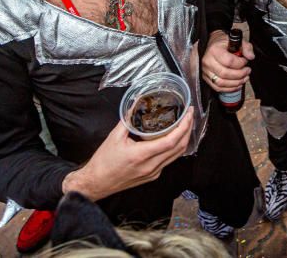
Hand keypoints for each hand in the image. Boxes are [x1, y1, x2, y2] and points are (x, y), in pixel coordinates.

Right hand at [62, 112, 192, 200]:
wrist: (96, 183)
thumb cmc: (103, 162)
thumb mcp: (114, 137)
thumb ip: (128, 119)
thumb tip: (137, 103)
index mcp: (141, 155)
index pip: (171, 141)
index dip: (183, 126)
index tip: (188, 114)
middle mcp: (151, 166)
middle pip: (179, 148)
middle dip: (188, 129)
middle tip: (189, 115)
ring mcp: (153, 173)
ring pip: (177, 155)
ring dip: (184, 139)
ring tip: (185, 124)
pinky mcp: (153, 176)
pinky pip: (169, 160)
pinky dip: (175, 148)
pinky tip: (174, 138)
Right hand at [201, 30, 253, 92]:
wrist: (211, 44)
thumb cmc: (223, 43)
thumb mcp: (236, 40)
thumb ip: (246, 47)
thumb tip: (250, 56)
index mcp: (214, 50)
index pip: (229, 61)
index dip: (240, 63)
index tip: (245, 61)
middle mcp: (208, 61)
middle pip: (225, 74)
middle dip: (240, 74)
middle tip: (247, 71)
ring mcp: (206, 71)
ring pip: (221, 83)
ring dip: (236, 83)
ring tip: (244, 78)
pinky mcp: (206, 78)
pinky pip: (217, 88)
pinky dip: (229, 88)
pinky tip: (237, 84)